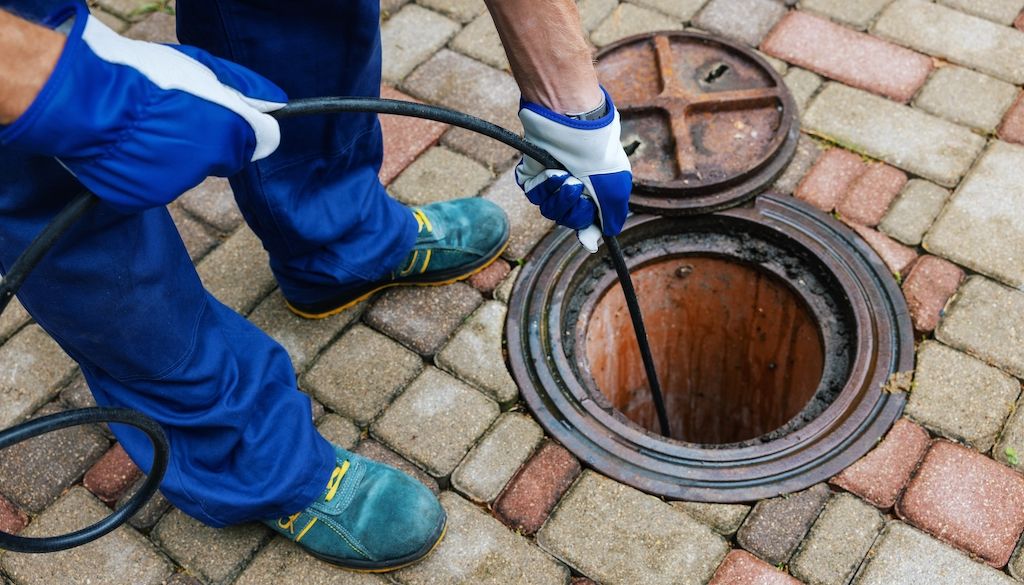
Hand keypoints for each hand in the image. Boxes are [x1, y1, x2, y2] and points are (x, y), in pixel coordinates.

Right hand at [0, 3, 285, 212]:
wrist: (83, 98)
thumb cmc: (142, 75)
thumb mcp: (202, 68)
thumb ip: (245, 88)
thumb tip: (277, 103)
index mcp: (228, 132)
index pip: (259, 141)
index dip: (240, 125)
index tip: (221, 114)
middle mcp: (208, 165)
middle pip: (221, 157)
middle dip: (206, 141)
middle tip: (172, 115)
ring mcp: (174, 185)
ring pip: (185, 172)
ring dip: (172, 154)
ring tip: (141, 126)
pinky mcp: (143, 197)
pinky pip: (152, 183)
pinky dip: (144, 169)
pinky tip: (126, 145)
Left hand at [515, 87, 631, 250]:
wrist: (573, 124)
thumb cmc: (598, 153)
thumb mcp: (615, 188)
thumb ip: (611, 217)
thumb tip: (596, 241)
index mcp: (594, 192)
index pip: (586, 222)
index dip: (585, 229)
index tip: (586, 234)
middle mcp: (573, 189)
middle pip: (567, 219)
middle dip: (573, 208)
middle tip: (579, 187)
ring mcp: (553, 182)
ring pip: (550, 210)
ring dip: (559, 195)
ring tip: (565, 174)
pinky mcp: (534, 175)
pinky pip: (535, 195)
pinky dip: (545, 185)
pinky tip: (552, 171)